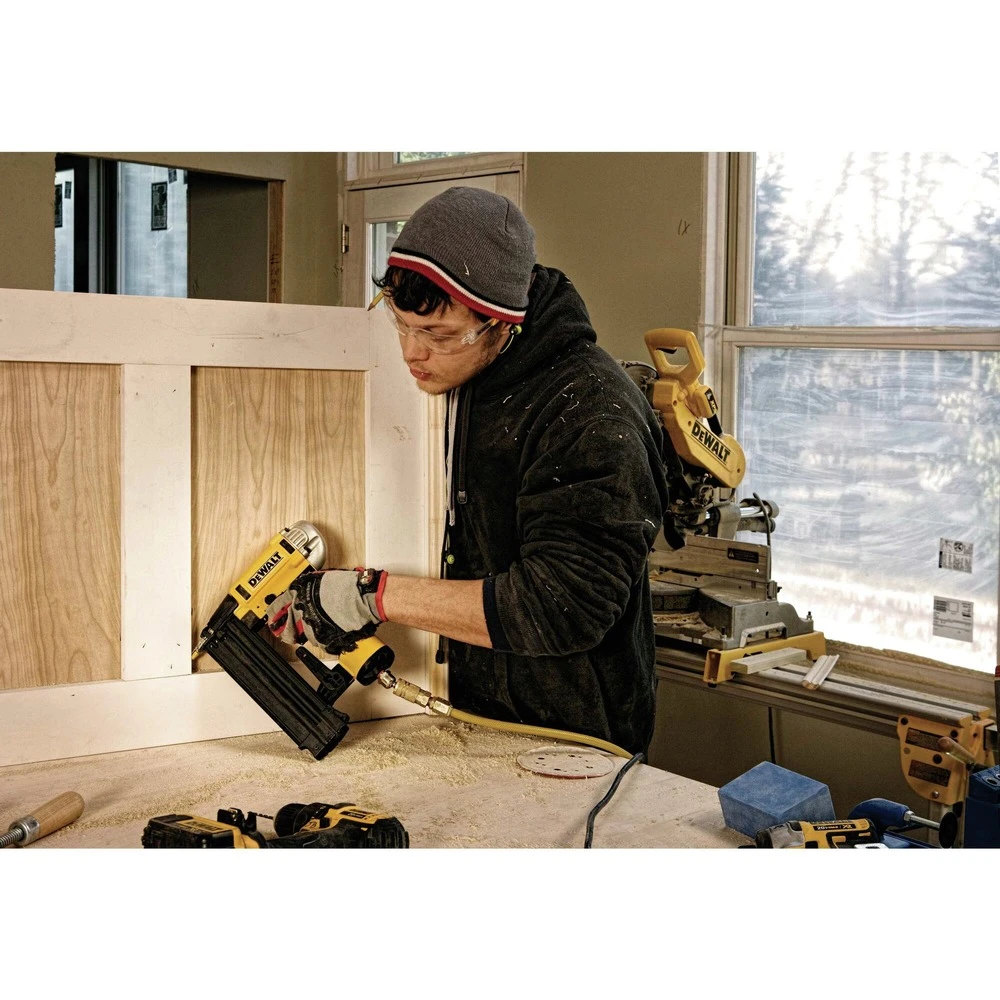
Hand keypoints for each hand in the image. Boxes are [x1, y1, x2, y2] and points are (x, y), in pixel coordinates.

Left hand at [265, 567, 387, 654]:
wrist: (364, 598)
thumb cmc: (348, 587)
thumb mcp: (320, 579)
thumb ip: (305, 586)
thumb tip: (298, 590)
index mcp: (300, 595)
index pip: (278, 605)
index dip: (274, 610)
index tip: (272, 614)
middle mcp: (303, 613)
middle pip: (285, 624)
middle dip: (282, 626)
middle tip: (280, 627)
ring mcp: (312, 627)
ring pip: (299, 634)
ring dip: (300, 631)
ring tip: (307, 627)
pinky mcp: (323, 638)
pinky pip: (314, 639)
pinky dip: (316, 635)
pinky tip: (321, 629)